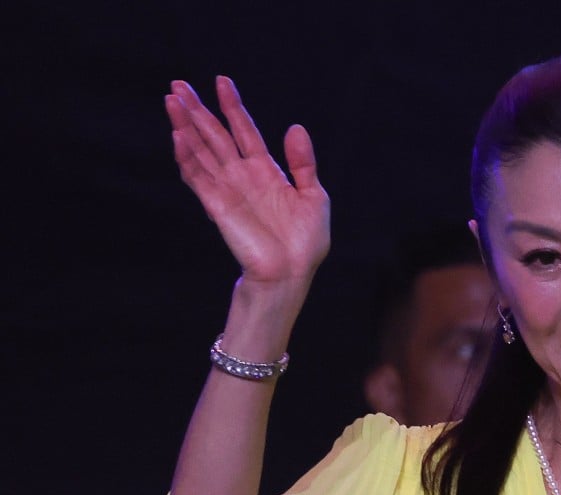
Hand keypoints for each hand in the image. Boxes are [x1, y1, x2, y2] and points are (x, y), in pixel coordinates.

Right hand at [166, 77, 329, 284]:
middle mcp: (242, 176)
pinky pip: (197, 177)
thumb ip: (303, 163)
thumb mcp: (314, 196)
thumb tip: (295, 127)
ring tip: (172, 100)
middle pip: (215, 135)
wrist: (291, 273)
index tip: (222, 81)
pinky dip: (187, 157)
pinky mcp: (217, 206)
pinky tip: (179, 136)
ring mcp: (227, 189)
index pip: (244, 131)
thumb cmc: (305, 242)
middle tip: (179, 83)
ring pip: (200, 151)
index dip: (233, 106)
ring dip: (185, 126)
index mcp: (266, 171)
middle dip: (198, 109)